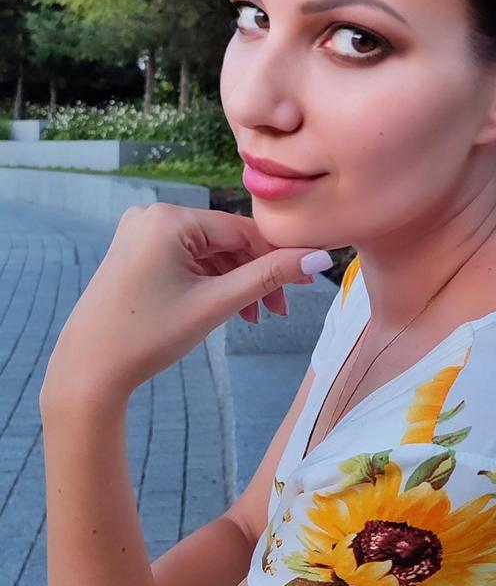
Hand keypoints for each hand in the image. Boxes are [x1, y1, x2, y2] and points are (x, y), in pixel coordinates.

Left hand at [40, 203, 329, 404]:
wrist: (87, 371)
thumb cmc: (148, 336)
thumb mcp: (216, 304)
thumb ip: (269, 277)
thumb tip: (319, 258)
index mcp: (170, 218)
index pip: (243, 230)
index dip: (280, 256)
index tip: (307, 283)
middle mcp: (154, 214)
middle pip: (226, 241)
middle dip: (256, 276)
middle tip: (279, 311)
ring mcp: (141, 232)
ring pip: (209, 251)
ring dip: (236, 281)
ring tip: (253, 318)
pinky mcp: (136, 250)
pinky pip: (188, 257)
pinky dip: (210, 281)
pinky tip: (227, 308)